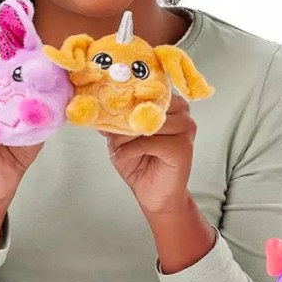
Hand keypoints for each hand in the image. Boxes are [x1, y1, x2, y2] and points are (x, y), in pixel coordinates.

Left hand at [104, 97, 214, 273]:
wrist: (155, 194)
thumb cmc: (141, 163)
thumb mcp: (120, 137)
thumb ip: (114, 119)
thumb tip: (95, 104)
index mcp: (169, 103)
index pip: (148, 87)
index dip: (126, 93)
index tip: (105, 97)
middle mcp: (181, 111)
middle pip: (146, 103)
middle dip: (123, 117)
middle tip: (109, 129)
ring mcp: (185, 128)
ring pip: (147, 121)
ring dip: (126, 136)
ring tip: (120, 147)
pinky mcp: (182, 147)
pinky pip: (149, 141)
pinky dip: (131, 150)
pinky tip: (126, 156)